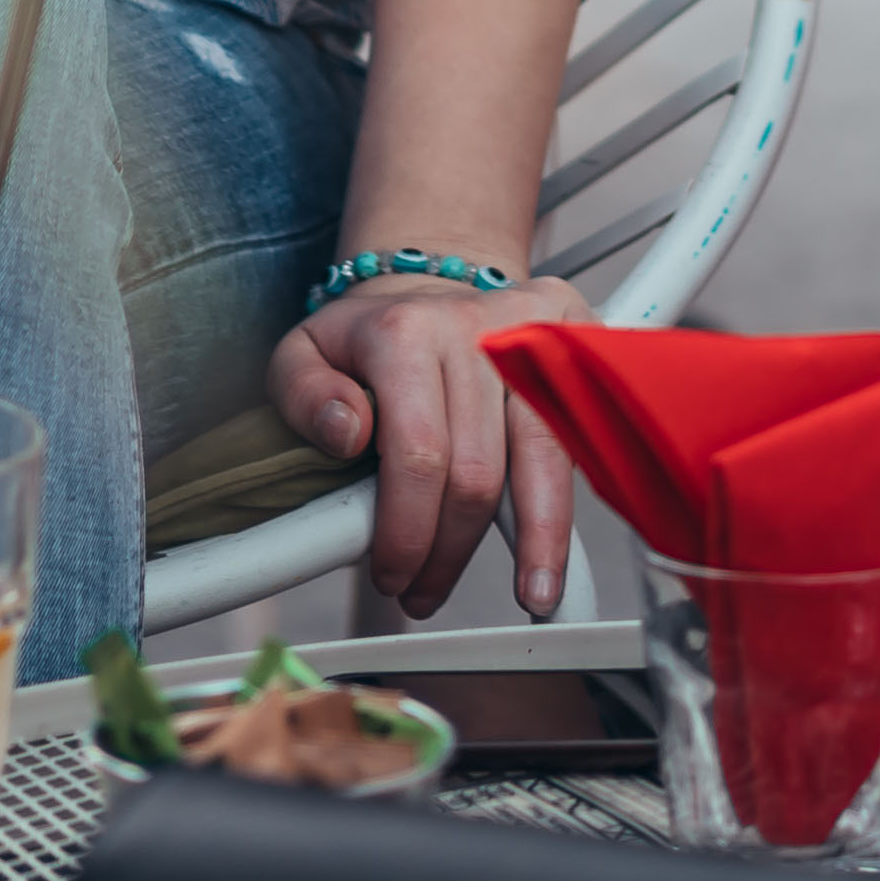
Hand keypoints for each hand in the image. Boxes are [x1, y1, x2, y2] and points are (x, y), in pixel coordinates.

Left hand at [270, 267, 588, 616]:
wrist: (425, 285)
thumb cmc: (365, 338)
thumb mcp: (301, 355)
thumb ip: (304, 395)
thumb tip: (346, 433)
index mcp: (404, 331)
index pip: (418, 453)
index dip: (408, 530)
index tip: (393, 574)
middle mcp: (476, 326)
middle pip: (480, 470)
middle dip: (453, 551)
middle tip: (427, 590)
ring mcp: (530, 329)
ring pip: (545, 454)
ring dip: (538, 538)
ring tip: (532, 595)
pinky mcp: (572, 333)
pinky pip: (579, 431)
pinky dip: (571, 494)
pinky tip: (560, 546)